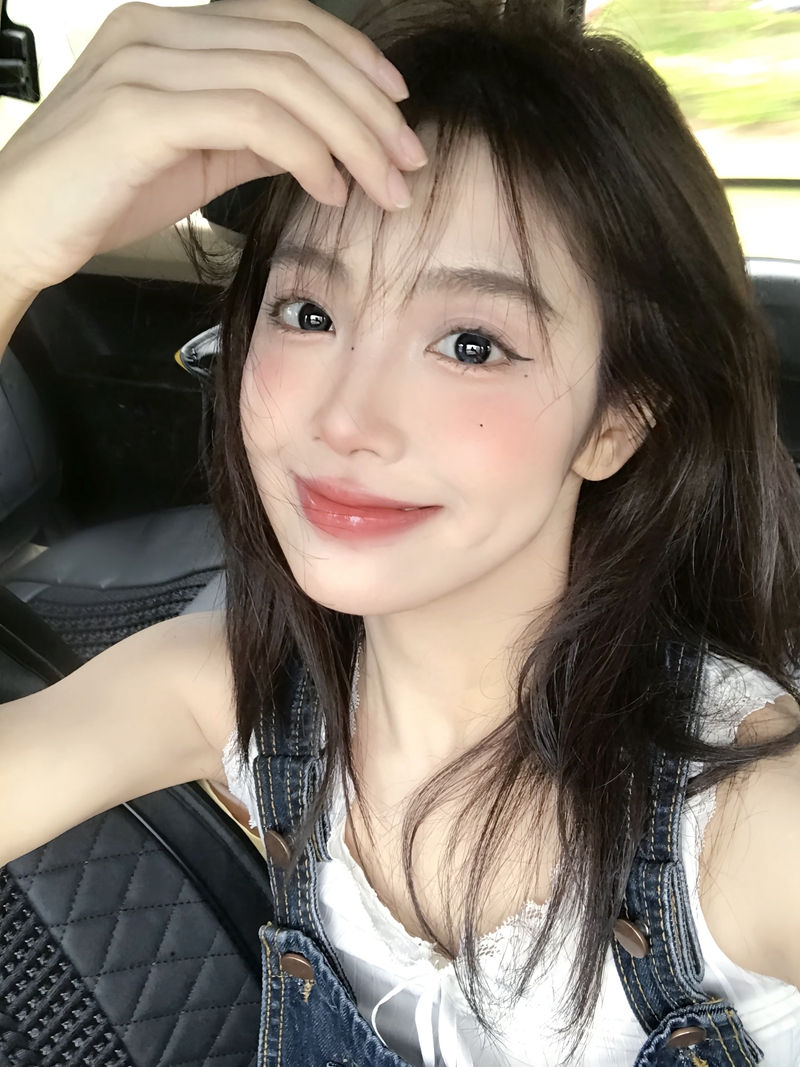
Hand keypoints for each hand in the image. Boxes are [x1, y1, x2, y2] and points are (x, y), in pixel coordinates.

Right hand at [0, 0, 426, 301]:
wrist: (18, 227)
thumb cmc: (97, 194)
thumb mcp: (191, 154)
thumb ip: (248, 134)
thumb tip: (317, 141)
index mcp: (170, 31)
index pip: (284, 21)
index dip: (352, 57)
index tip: (397, 107)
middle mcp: (158, 30)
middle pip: (296, 48)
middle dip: (368, 107)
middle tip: (408, 160)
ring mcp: (147, 63)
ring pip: (284, 81)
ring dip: (351, 137)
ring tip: (382, 185)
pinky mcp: (141, 111)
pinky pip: (252, 118)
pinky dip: (306, 154)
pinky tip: (329, 189)